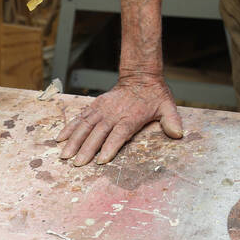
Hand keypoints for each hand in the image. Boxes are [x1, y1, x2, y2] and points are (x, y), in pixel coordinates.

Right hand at [56, 74, 182, 165]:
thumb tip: (179, 134)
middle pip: (98, 133)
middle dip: (87, 149)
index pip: (119, 134)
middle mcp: (114, 114)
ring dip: (74, 140)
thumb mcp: (167, 106)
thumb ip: (172, 121)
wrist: (141, 77)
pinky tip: (60, 137)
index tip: (101, 160)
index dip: (110, 147)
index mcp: (131, 117)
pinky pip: (80, 117)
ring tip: (64, 154)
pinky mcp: (95, 105)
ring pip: (85, 125)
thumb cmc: (154, 95)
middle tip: (76, 163)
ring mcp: (103, 109)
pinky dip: (69, 127)